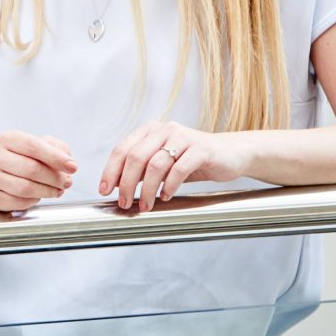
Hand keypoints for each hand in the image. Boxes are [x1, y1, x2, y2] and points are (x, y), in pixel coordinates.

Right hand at [0, 130, 76, 212]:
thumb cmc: (22, 159)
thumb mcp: (40, 147)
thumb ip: (57, 149)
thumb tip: (68, 163)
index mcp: (7, 139)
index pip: (34, 146)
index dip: (56, 158)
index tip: (72, 167)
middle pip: (32, 169)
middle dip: (55, 178)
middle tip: (66, 182)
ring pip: (26, 188)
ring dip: (47, 191)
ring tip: (56, 190)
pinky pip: (18, 202)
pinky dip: (33, 200)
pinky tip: (38, 195)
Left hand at [100, 120, 248, 211]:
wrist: (230, 154)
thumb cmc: (193, 160)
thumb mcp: (164, 163)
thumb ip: (142, 170)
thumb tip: (117, 186)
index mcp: (150, 131)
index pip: (122, 149)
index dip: (110, 171)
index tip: (104, 190)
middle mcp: (164, 130)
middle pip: (135, 157)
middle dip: (126, 183)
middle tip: (124, 203)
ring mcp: (183, 137)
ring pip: (155, 164)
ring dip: (147, 189)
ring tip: (146, 205)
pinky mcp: (201, 149)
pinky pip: (179, 169)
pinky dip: (169, 186)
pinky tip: (166, 196)